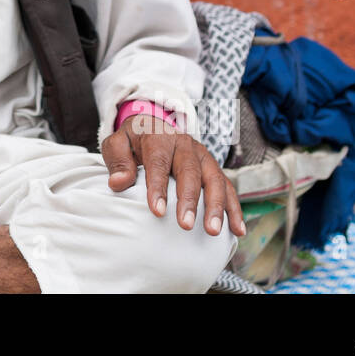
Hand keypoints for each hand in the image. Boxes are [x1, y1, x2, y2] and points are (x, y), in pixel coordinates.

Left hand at [101, 113, 246, 237]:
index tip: (157, 211)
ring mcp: (202, 156)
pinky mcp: (213, 168)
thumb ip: (117, 160)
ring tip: (212, 230)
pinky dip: (234, 208)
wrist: (152, 124)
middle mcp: (185, 144)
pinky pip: (227, 187)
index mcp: (160, 137)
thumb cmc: (133, 140)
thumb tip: (118, 182)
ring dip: (216, 206)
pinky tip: (237, 229)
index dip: (158, 187)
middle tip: (185, 225)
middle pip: (190, 171)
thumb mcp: (117, 143)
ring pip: (214, 179)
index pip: (159, 162)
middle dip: (189, 200)